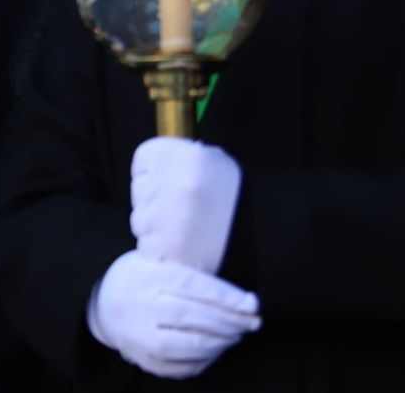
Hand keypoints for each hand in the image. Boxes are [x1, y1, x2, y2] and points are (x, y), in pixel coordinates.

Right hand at [87, 249, 259, 378]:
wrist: (101, 306)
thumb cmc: (138, 278)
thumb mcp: (155, 262)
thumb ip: (189, 274)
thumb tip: (240, 299)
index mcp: (147, 277)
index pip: (194, 287)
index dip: (227, 297)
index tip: (252, 303)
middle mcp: (142, 307)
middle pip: (195, 316)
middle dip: (231, 321)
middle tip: (253, 321)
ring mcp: (140, 337)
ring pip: (190, 345)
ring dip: (221, 341)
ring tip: (237, 333)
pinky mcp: (143, 359)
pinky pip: (181, 365)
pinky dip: (205, 359)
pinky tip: (216, 347)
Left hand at [130, 136, 241, 274]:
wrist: (264, 247)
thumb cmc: (238, 203)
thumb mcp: (218, 165)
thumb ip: (185, 159)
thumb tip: (162, 164)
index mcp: (185, 156)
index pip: (143, 158)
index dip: (155, 171)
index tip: (169, 180)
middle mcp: (169, 183)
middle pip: (140, 189)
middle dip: (155, 198)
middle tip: (184, 209)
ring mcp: (160, 216)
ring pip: (141, 219)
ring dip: (157, 225)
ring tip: (188, 229)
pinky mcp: (159, 247)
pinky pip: (147, 244)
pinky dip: (161, 248)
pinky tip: (185, 246)